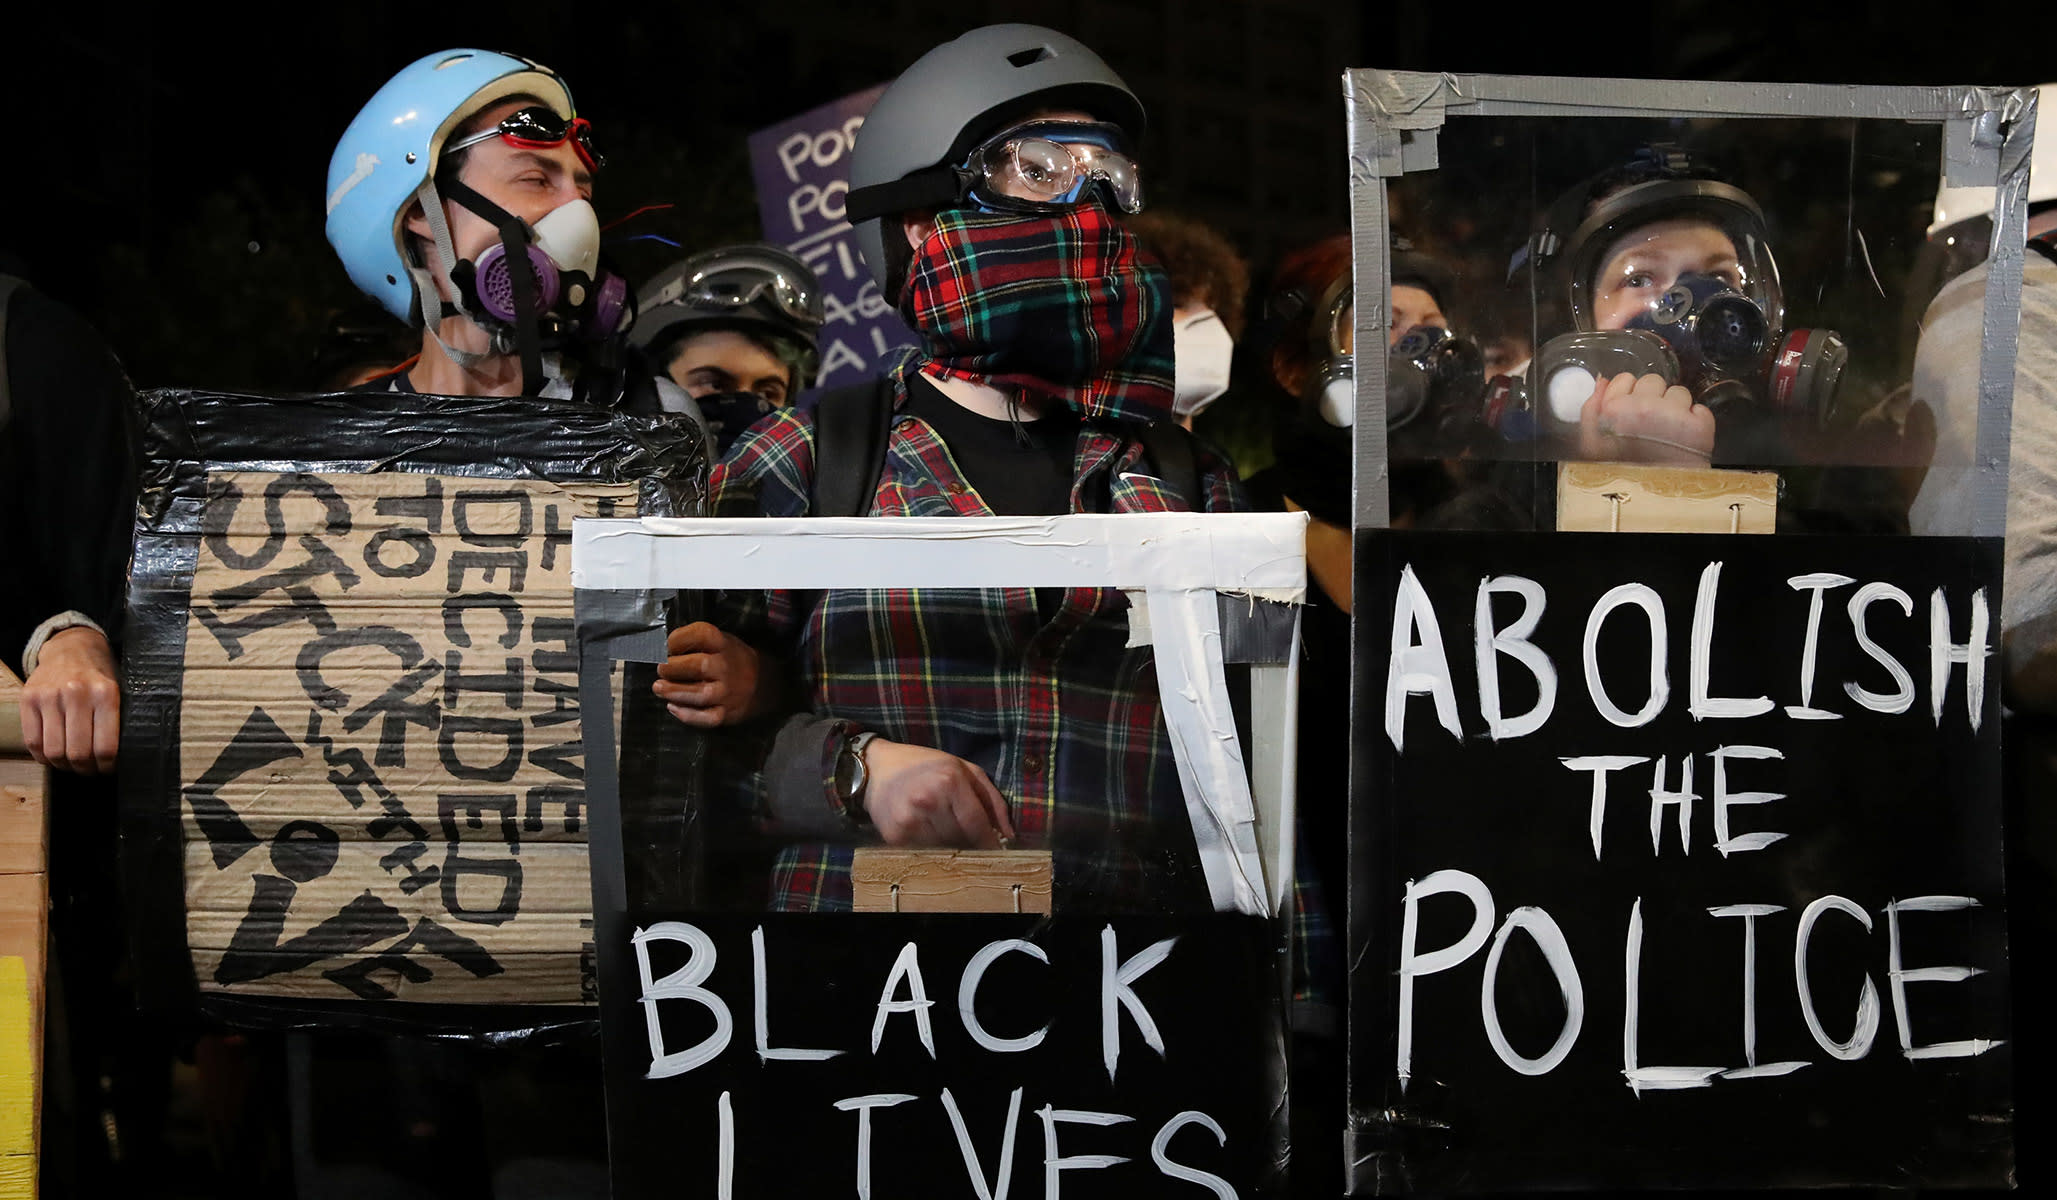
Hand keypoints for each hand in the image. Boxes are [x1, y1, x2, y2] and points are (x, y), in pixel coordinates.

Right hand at [21, 625, 120, 774]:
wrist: (71, 647)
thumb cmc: (100, 674)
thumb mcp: (120, 690)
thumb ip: (119, 719)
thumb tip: (124, 757)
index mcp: (106, 693)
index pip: (105, 747)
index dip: (106, 766)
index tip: (107, 768)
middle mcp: (77, 694)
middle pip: (78, 753)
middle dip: (86, 769)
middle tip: (90, 770)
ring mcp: (49, 696)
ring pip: (54, 751)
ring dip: (64, 766)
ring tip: (72, 764)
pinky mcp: (29, 699)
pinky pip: (33, 741)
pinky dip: (43, 756)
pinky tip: (54, 756)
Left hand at [654, 622, 773, 726]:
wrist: (763, 683)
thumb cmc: (730, 659)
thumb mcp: (719, 641)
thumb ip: (693, 642)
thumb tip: (660, 649)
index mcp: (724, 644)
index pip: (701, 635)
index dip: (677, 639)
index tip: (666, 646)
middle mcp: (727, 666)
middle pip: (698, 666)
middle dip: (672, 667)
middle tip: (662, 669)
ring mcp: (728, 691)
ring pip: (700, 693)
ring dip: (674, 691)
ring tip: (659, 688)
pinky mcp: (727, 713)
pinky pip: (706, 718)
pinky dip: (687, 715)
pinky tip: (673, 707)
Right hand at [860, 739, 1016, 848]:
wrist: (877, 768)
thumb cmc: (925, 766)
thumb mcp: (964, 769)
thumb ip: (992, 799)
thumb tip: (1009, 834)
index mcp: (949, 781)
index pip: (977, 823)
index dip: (989, 842)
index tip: (996, 851)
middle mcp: (928, 801)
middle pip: (962, 839)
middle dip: (969, 842)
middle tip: (967, 837)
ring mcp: (909, 820)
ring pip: (943, 849)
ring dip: (949, 845)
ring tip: (942, 829)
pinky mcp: (894, 836)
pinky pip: (923, 852)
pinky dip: (929, 847)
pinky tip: (925, 831)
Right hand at [1579, 371, 1715, 464]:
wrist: (1653, 501)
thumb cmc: (1620, 474)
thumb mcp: (1591, 445)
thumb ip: (1591, 409)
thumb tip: (1602, 381)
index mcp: (1613, 410)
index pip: (1625, 378)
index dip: (1627, 393)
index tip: (1629, 409)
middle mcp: (1643, 408)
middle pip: (1652, 381)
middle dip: (1652, 397)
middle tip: (1649, 423)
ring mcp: (1673, 416)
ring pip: (1679, 392)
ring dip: (1675, 408)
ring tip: (1668, 433)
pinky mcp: (1699, 426)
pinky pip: (1700, 408)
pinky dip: (1696, 421)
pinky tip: (1685, 437)